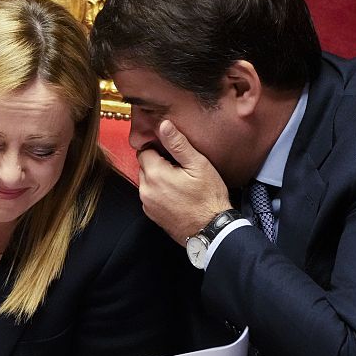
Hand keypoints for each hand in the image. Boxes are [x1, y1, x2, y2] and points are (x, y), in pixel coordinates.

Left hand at [137, 120, 231, 243]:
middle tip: (180, 167)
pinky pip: (150, 195)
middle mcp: (145, 189)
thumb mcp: (198, 165)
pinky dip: (159, 192)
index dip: (158, 148)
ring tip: (180, 181)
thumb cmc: (208, 198)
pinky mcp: (151, 214)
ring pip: (147, 181)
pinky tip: (177, 194)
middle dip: (158, 163)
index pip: (144, 150)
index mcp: (154, 174)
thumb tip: (163, 125)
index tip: (173, 153)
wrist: (210, 230)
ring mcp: (147, 204)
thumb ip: (178, 144)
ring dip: (158, 178)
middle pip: (144, 166)